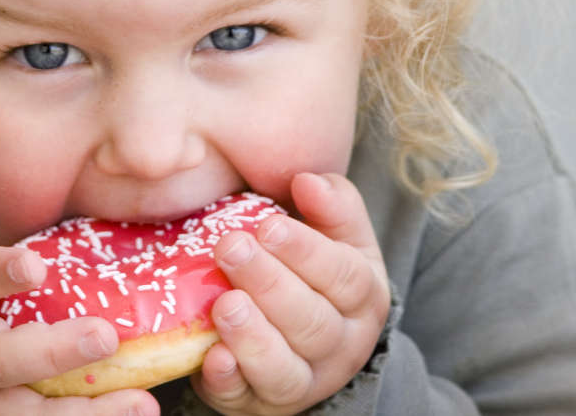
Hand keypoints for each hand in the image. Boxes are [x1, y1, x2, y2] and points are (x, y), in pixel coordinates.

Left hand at [192, 173, 389, 414]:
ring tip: (225, 304)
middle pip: (312, 322)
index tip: (268, 226)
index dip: (306, 251)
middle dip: (269, 284)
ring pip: (285, 369)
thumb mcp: (335, 237)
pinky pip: (245, 398)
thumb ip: (331, 205)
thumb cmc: (311, 274)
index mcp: (363, 297)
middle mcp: (341, 346)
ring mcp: (302, 381)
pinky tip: (212, 357)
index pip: (344, 276)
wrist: (300, 343)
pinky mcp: (258, 403)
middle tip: (230, 249)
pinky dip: (229, 380)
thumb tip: (308, 181)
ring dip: (253, 337)